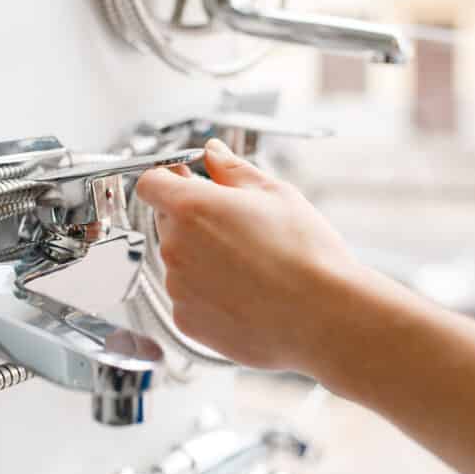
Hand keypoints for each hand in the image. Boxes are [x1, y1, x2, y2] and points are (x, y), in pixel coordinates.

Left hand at [135, 138, 363, 372]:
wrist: (324, 318)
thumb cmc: (305, 255)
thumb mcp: (275, 194)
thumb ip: (233, 170)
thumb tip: (213, 152)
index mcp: (191, 208)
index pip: (151, 182)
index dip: (168, 178)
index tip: (186, 179)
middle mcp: (175, 248)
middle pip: (167, 222)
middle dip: (193, 218)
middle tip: (238, 227)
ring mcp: (178, 288)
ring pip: (179, 261)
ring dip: (201, 258)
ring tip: (249, 266)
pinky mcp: (186, 321)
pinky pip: (188, 297)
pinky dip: (207, 294)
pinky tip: (244, 293)